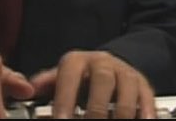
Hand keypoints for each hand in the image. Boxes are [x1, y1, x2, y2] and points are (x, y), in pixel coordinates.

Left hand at [29, 50, 156, 118]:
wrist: (113, 65)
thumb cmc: (83, 76)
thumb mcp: (63, 76)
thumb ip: (48, 82)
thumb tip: (29, 88)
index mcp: (78, 61)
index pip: (69, 77)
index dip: (65, 100)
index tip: (62, 119)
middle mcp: (102, 63)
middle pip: (102, 81)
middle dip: (96, 108)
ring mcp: (124, 73)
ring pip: (126, 91)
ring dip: (120, 113)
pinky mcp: (142, 85)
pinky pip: (146, 98)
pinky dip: (144, 112)